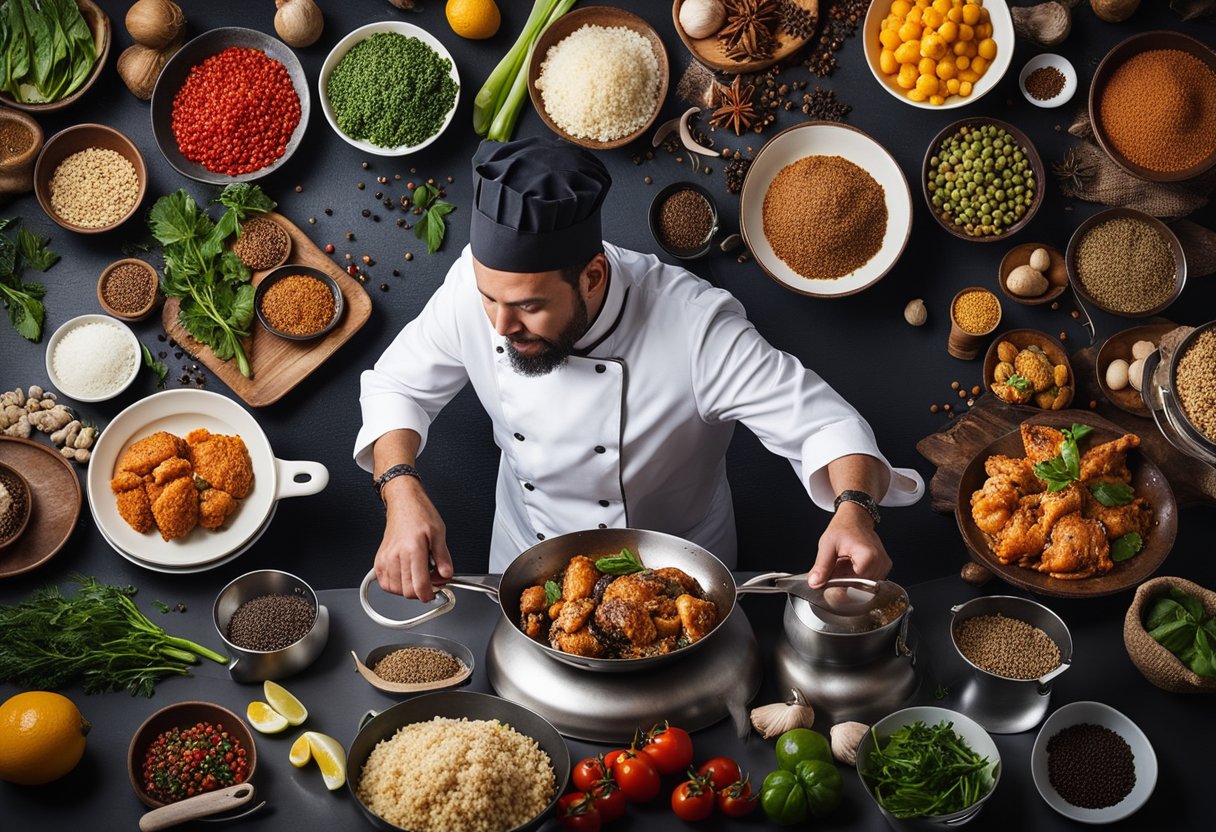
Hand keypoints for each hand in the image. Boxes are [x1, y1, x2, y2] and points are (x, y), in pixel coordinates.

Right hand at [373, 476, 452, 600]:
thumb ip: (443, 558)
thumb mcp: (439, 534)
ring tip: (418, 574)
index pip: (419, 586)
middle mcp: (396, 556)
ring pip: (396, 591)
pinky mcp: (379, 561)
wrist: (403, 504)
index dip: (430, 595)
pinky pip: (386, 584)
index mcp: (413, 550)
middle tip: (431, 580)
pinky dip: (396, 585)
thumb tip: (446, 575)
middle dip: (421, 591)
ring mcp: (385, 559)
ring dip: (409, 588)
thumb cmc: (420, 514)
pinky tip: (406, 575)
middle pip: (408, 592)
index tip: (435, 592)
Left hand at [808, 501, 891, 588]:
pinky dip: (858, 574)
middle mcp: (880, 562)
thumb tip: (814, 583)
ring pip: (864, 584)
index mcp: (868, 556)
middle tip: (838, 564)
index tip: (832, 575)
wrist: (855, 518)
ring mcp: (884, 565)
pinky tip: (853, 563)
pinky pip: (869, 579)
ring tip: (846, 562)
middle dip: (846, 579)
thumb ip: (821, 566)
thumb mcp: (827, 545)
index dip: (841, 582)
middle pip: (859, 585)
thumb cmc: (843, 527)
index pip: (854, 584)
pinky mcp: (884, 566)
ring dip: (852, 577)